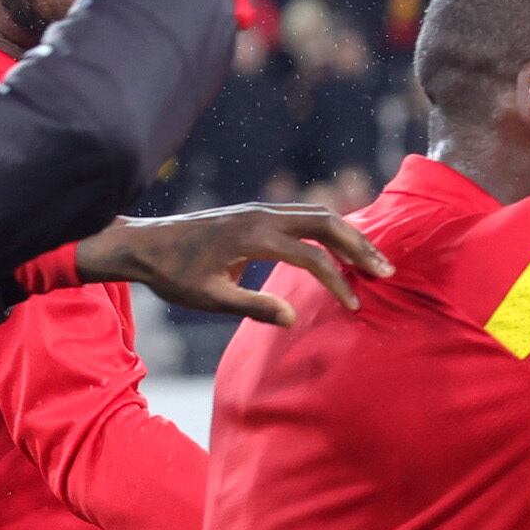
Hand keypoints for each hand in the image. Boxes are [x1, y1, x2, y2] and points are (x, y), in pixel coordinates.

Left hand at [75, 203, 391, 326]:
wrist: (143, 243)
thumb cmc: (173, 275)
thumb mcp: (209, 298)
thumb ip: (252, 306)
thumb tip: (291, 319)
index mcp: (253, 237)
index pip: (311, 256)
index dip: (337, 282)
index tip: (354, 305)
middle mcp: (261, 215)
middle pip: (327, 222)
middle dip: (360, 246)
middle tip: (386, 271)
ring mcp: (260, 210)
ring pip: (319, 213)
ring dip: (349, 234)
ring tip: (372, 259)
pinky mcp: (257, 212)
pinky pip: (304, 213)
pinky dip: (330, 228)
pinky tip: (343, 245)